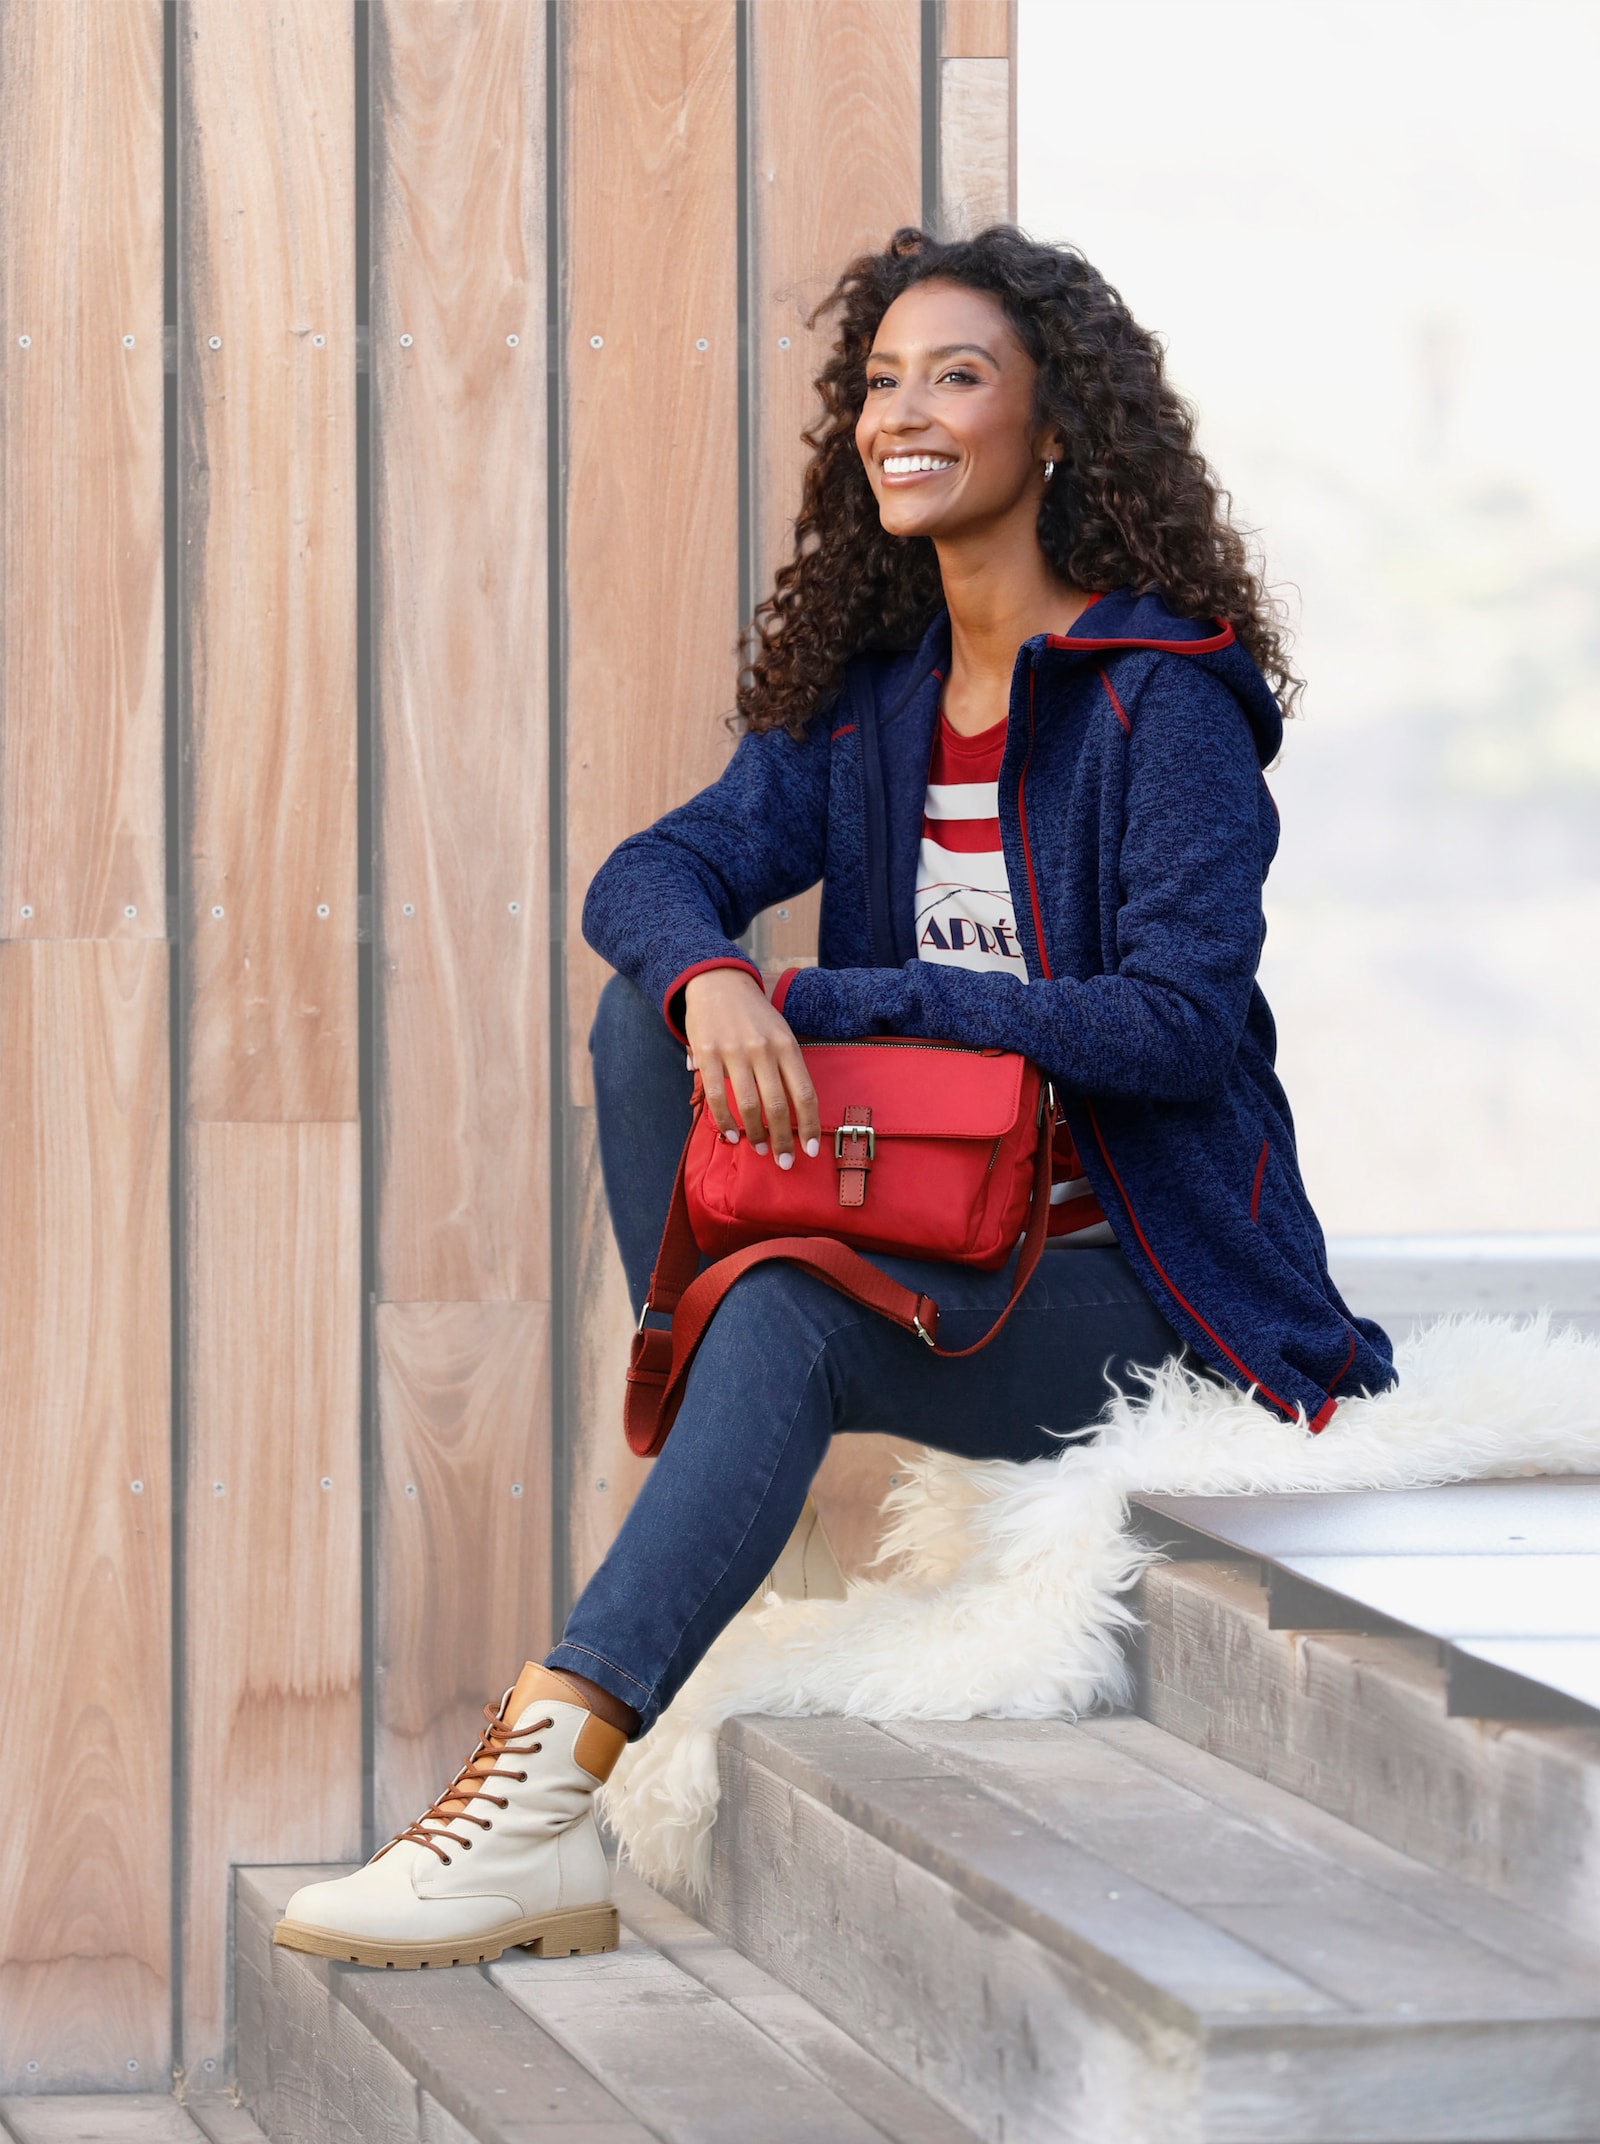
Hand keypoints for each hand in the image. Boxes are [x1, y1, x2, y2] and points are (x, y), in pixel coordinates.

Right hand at [682, 968, 820, 1166]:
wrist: (717, 981)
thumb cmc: (753, 1013)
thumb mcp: (780, 1032)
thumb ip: (787, 1067)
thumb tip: (798, 1110)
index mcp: (787, 1045)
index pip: (804, 1093)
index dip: (809, 1126)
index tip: (810, 1150)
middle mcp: (764, 1049)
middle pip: (779, 1106)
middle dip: (784, 1140)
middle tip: (784, 1161)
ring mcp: (735, 1052)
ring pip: (750, 1105)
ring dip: (756, 1134)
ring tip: (760, 1149)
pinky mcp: (708, 1054)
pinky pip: (719, 1097)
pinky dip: (726, 1122)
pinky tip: (731, 1135)